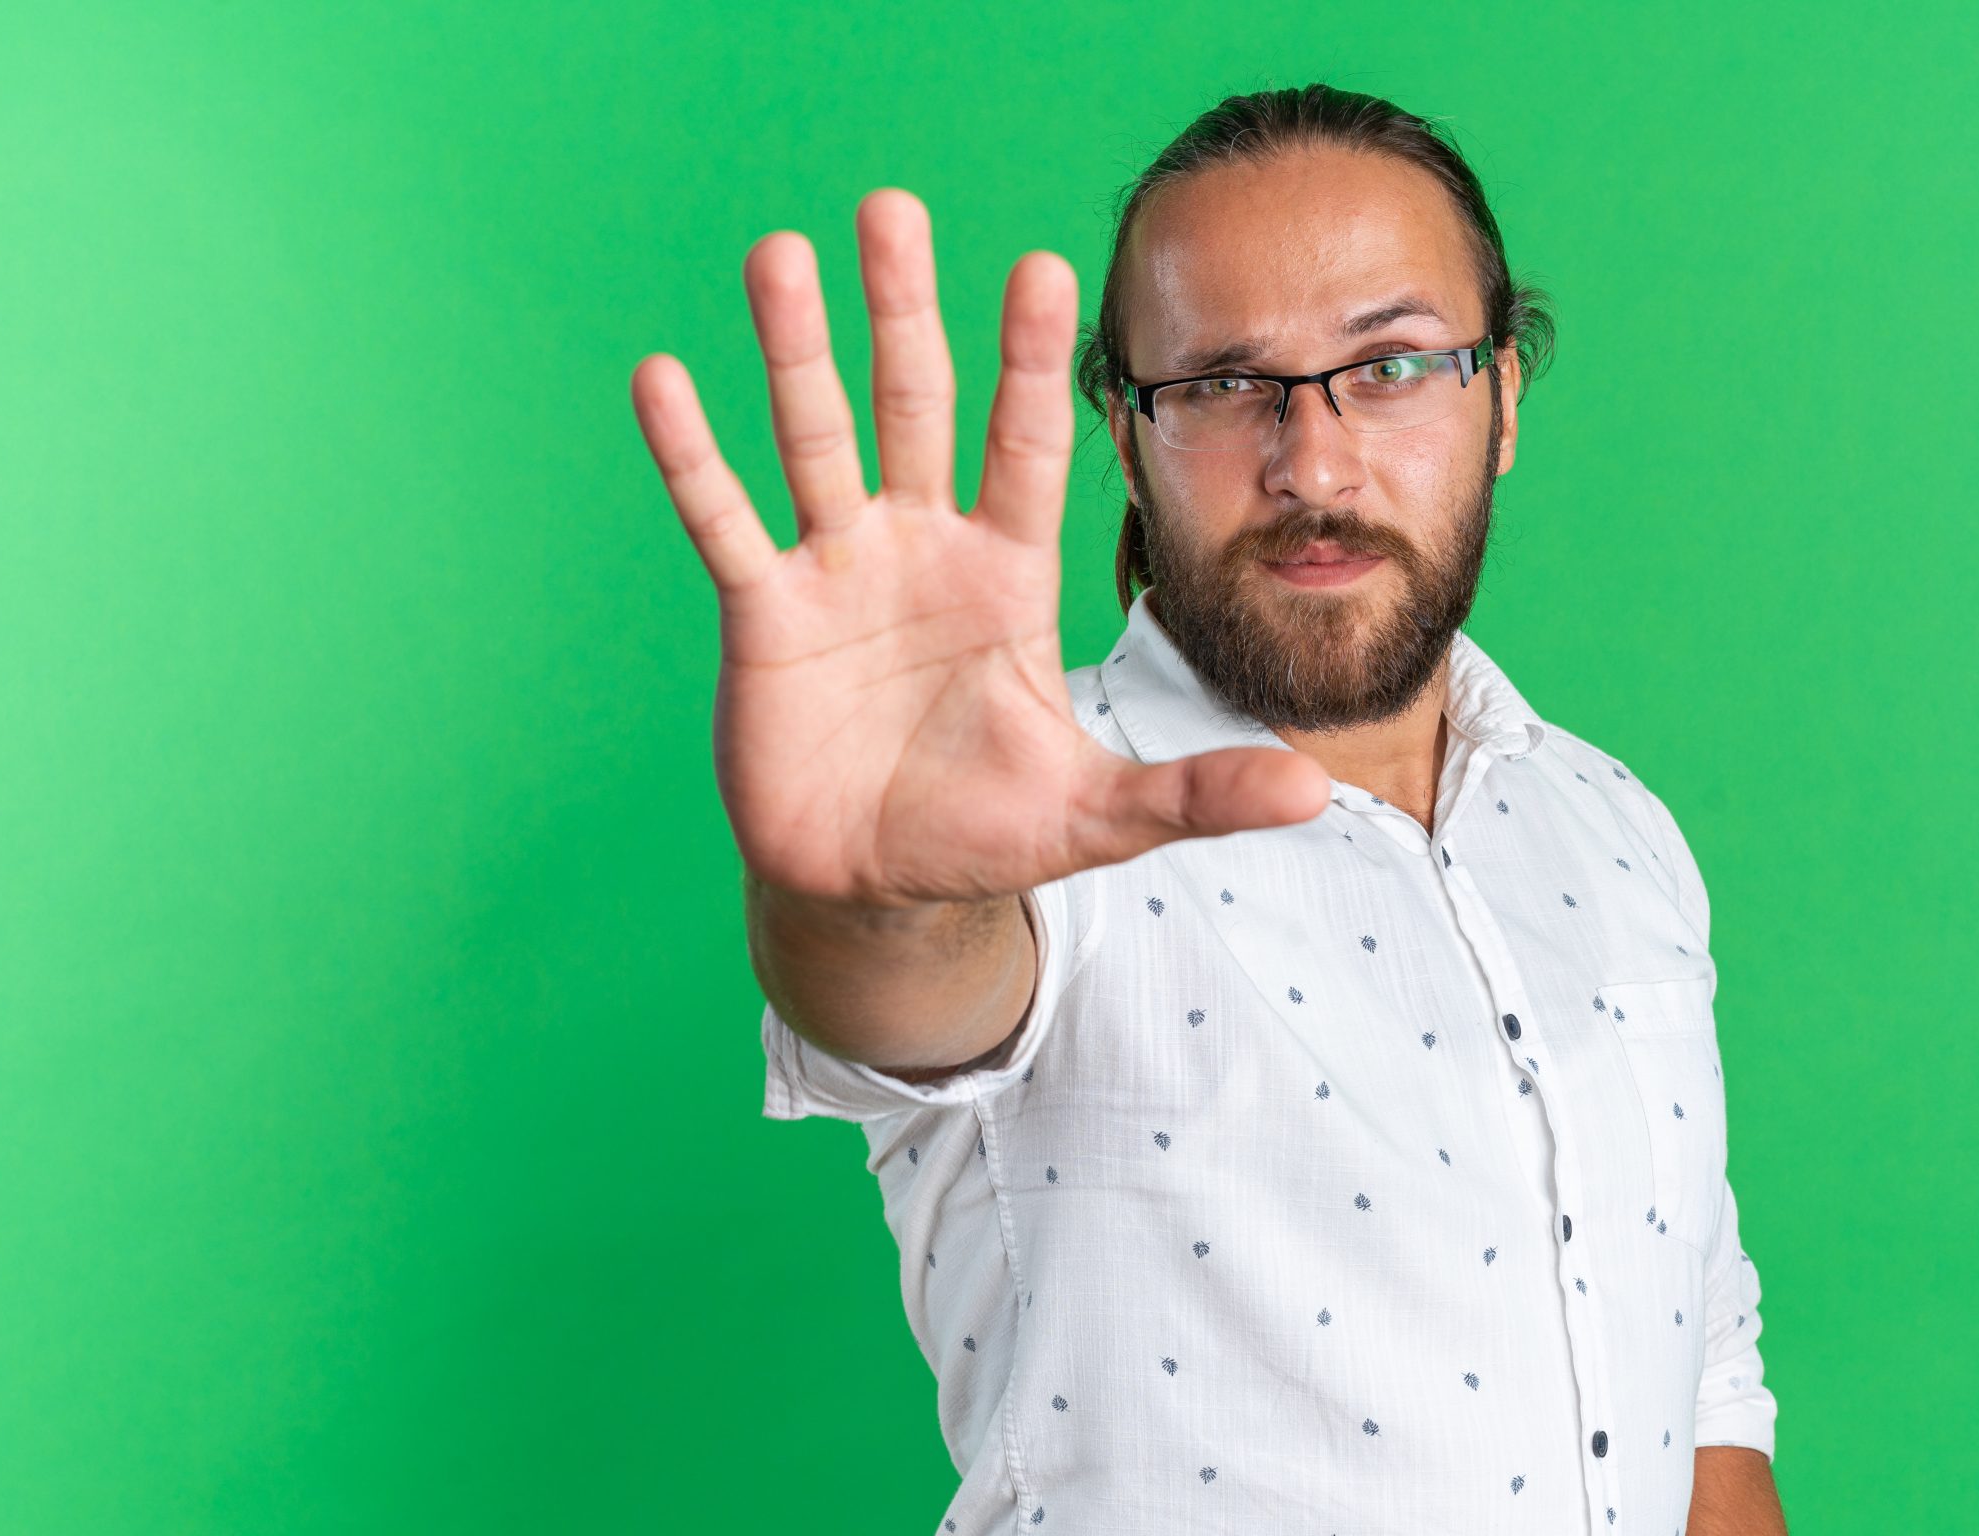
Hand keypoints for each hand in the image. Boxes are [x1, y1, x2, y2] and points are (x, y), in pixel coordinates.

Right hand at [629, 189, 1328, 910]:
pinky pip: (723, 521)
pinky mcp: (762, 615)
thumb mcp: (1098, 816)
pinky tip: (663, 379)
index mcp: (1005, 574)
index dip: (1032, 365)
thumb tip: (1315, 793)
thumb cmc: (985, 830)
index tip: (1043, 267)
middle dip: (904, 311)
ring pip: (814, 438)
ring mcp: (836, 572)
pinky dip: (692, 457)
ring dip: (794, 350)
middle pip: (914, 407)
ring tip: (778, 254)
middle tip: (891, 207)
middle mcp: (920, 548)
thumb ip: (1195, 791)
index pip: (1025, 448)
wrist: (874, 884)